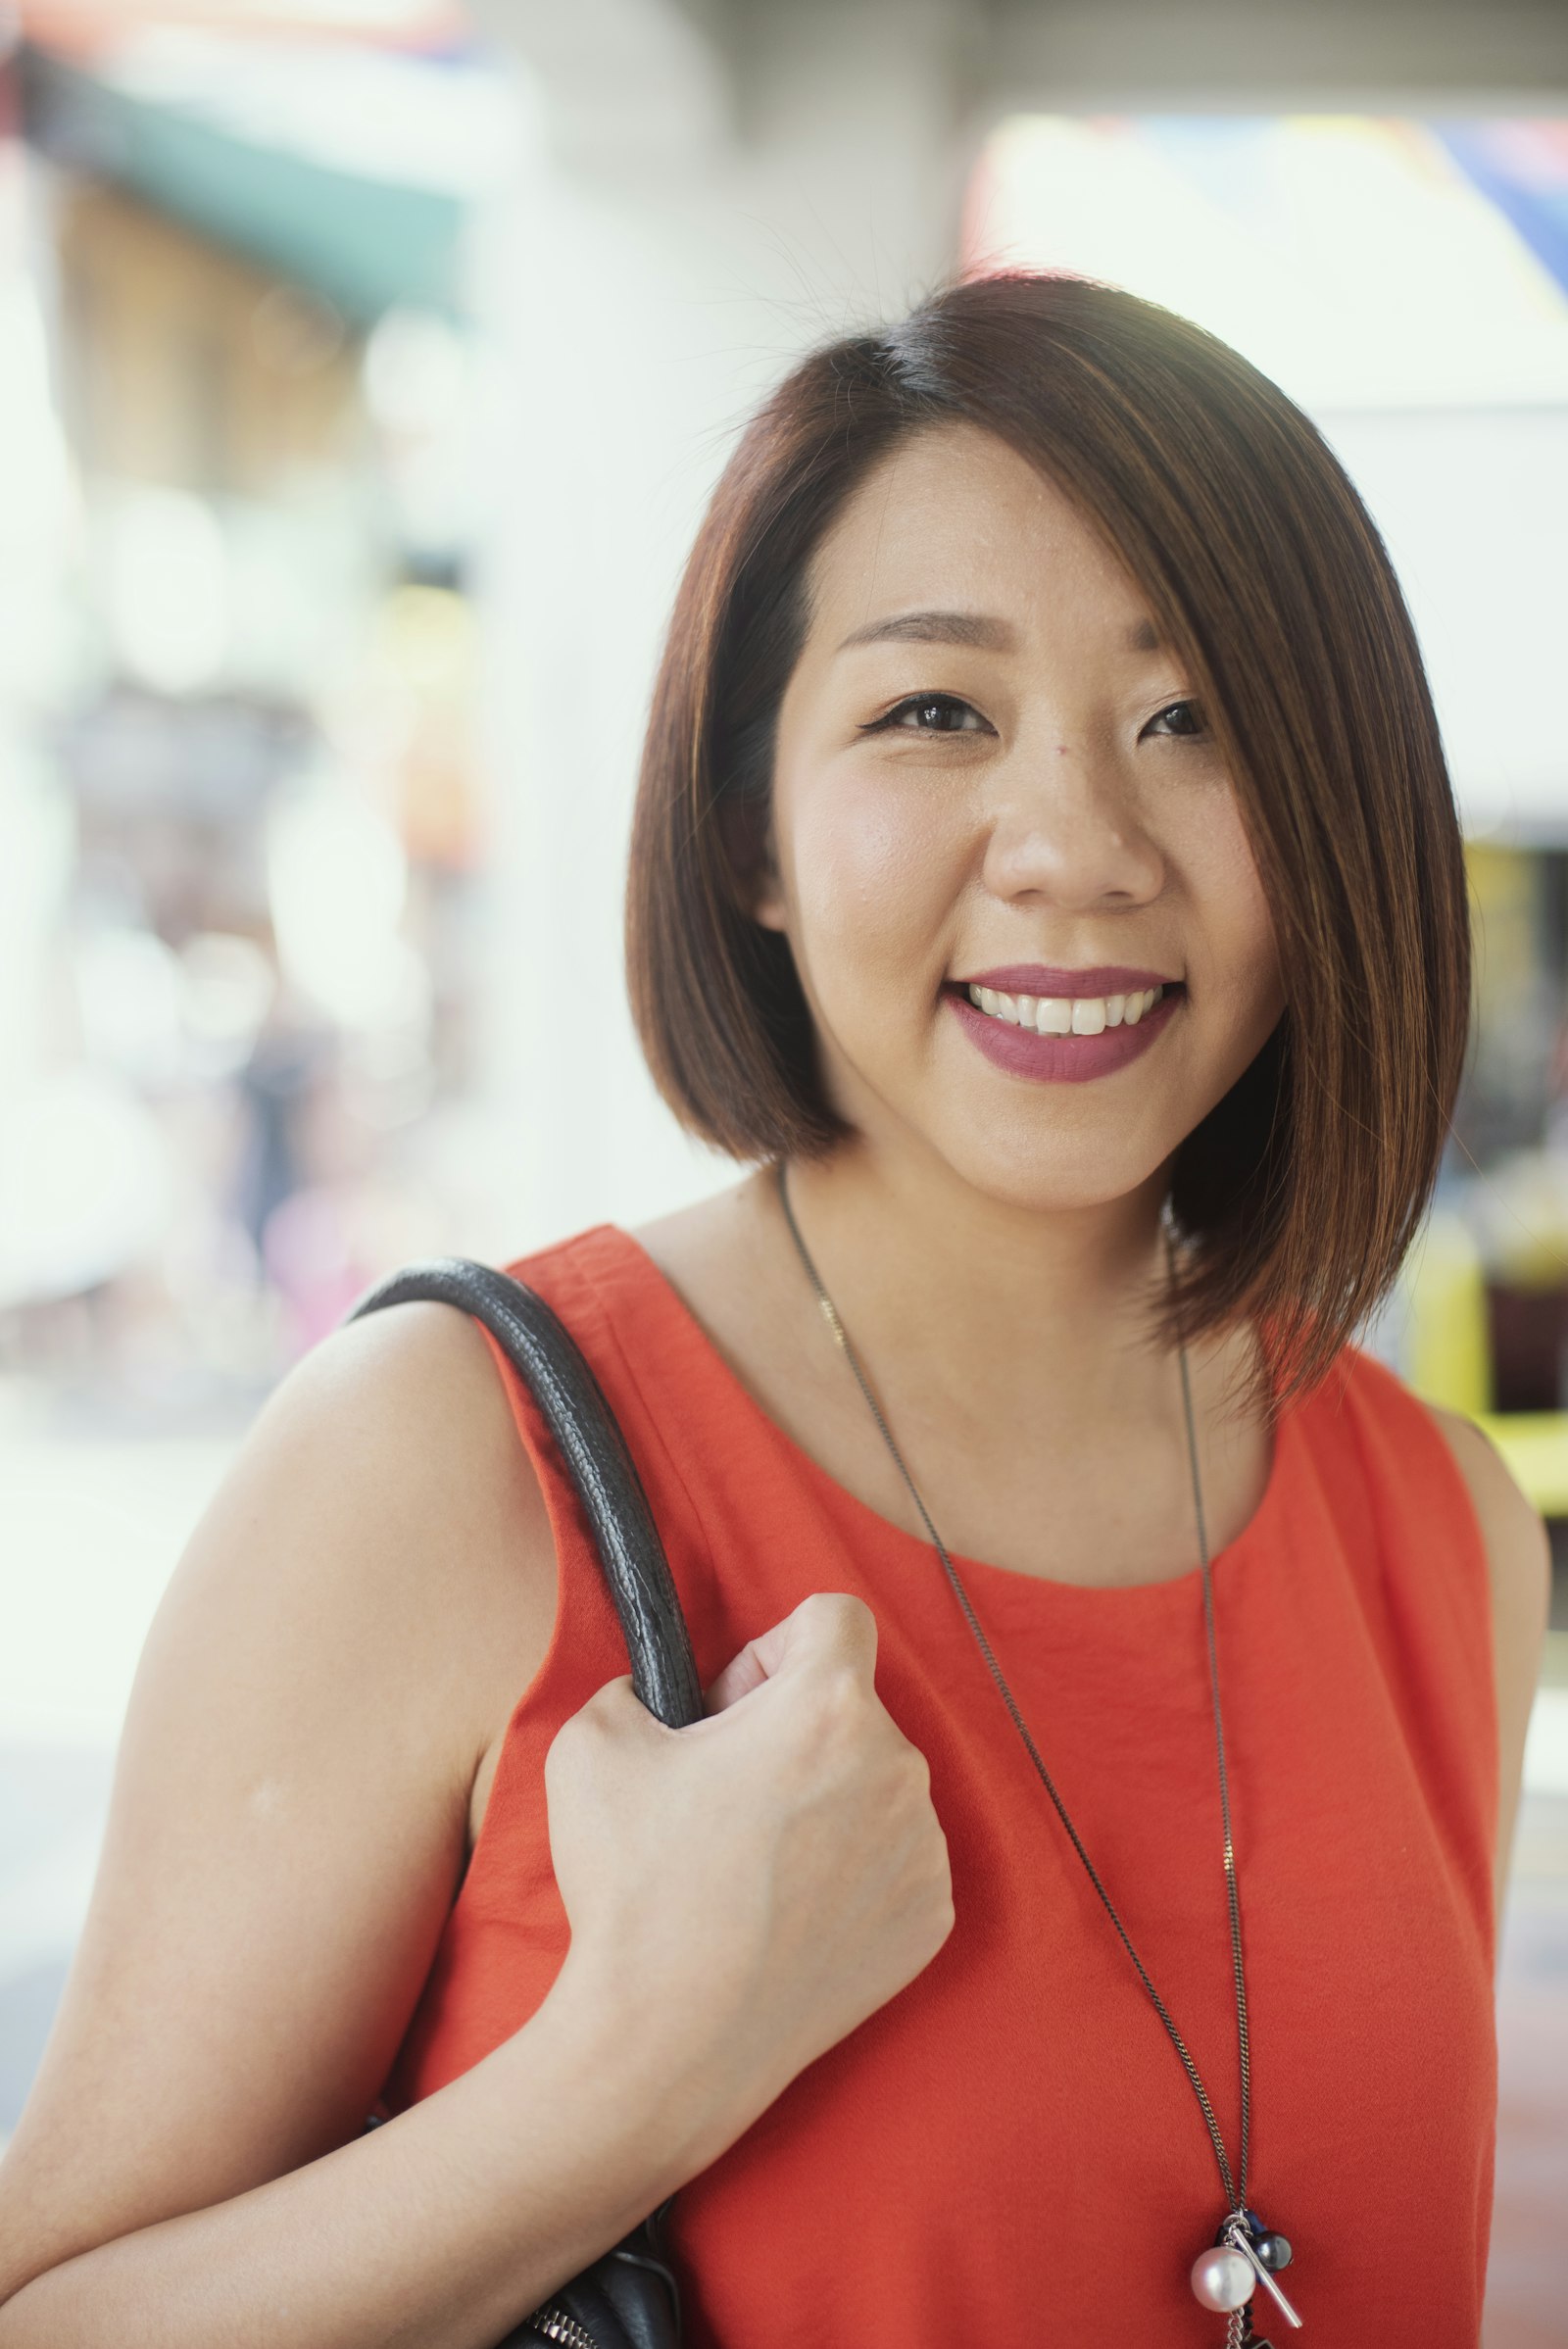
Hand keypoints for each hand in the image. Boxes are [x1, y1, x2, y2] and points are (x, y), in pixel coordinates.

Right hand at [543, 1592, 953, 2157]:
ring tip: (753, 1866)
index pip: (834, 1616)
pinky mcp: (929, 1917)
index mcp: (829, 1708)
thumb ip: (638, 1687)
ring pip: (875, 1783)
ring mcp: (923, 1848)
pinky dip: (850, 1870)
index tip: (734, 1709)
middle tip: (727, 1798)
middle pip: (852, 1707)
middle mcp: (898, 1767)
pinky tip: (787, 1912)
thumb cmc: (634, 1889)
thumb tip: (660, 1697)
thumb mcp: (592, 1744)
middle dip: (792, 1733)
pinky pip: (894, 1858)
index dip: (773, 1647)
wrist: (667, 2043)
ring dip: (825, 1801)